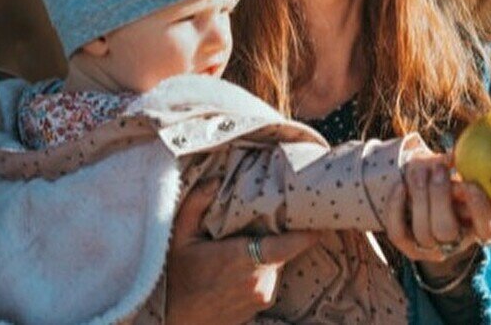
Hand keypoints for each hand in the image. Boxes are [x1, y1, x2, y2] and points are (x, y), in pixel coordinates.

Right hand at [165, 179, 321, 322]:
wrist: (174, 320)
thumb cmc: (176, 278)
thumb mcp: (179, 237)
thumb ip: (196, 205)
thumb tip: (215, 180)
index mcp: (243, 259)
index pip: (289, 245)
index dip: (307, 232)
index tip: (316, 218)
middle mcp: (259, 281)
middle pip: (281, 251)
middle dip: (272, 239)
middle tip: (254, 229)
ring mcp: (262, 297)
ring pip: (275, 267)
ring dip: (264, 258)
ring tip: (239, 254)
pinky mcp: (260, 307)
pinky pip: (269, 282)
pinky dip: (259, 274)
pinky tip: (237, 273)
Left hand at [385, 153, 490, 263]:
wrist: (427, 189)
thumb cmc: (454, 178)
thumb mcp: (465, 172)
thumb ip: (465, 168)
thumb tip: (454, 157)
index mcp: (482, 226)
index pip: (488, 229)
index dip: (479, 209)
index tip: (470, 184)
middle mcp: (458, 242)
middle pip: (446, 231)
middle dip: (439, 198)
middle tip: (438, 169)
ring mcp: (433, 248)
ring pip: (422, 233)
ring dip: (419, 196)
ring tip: (418, 169)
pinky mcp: (409, 247)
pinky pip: (398, 233)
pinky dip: (396, 208)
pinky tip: (400, 185)